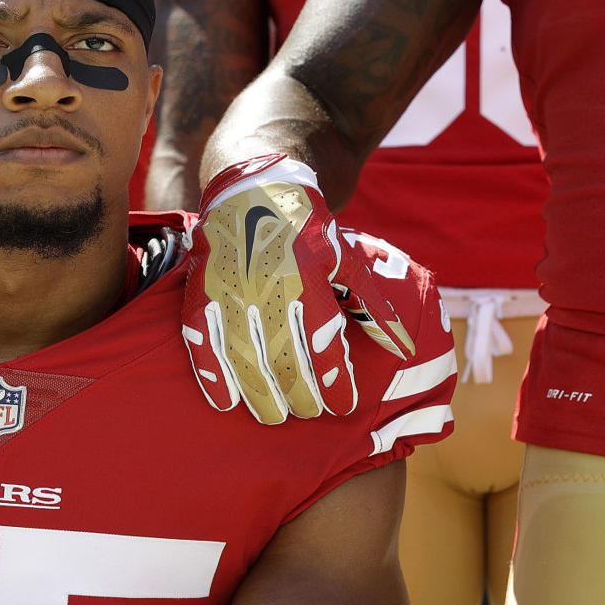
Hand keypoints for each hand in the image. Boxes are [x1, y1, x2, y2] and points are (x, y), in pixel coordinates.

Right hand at [182, 154, 424, 423]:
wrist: (251, 188)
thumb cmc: (306, 229)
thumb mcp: (346, 260)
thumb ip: (372, 305)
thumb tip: (403, 348)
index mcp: (307, 278)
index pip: (323, 343)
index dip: (335, 381)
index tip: (344, 407)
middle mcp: (266, 287)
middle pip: (284, 358)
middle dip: (299, 394)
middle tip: (309, 414)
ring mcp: (229, 290)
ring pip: (244, 357)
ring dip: (260, 393)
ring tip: (274, 417)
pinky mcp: (201, 291)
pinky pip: (201, 341)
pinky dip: (212, 374)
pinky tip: (224, 402)